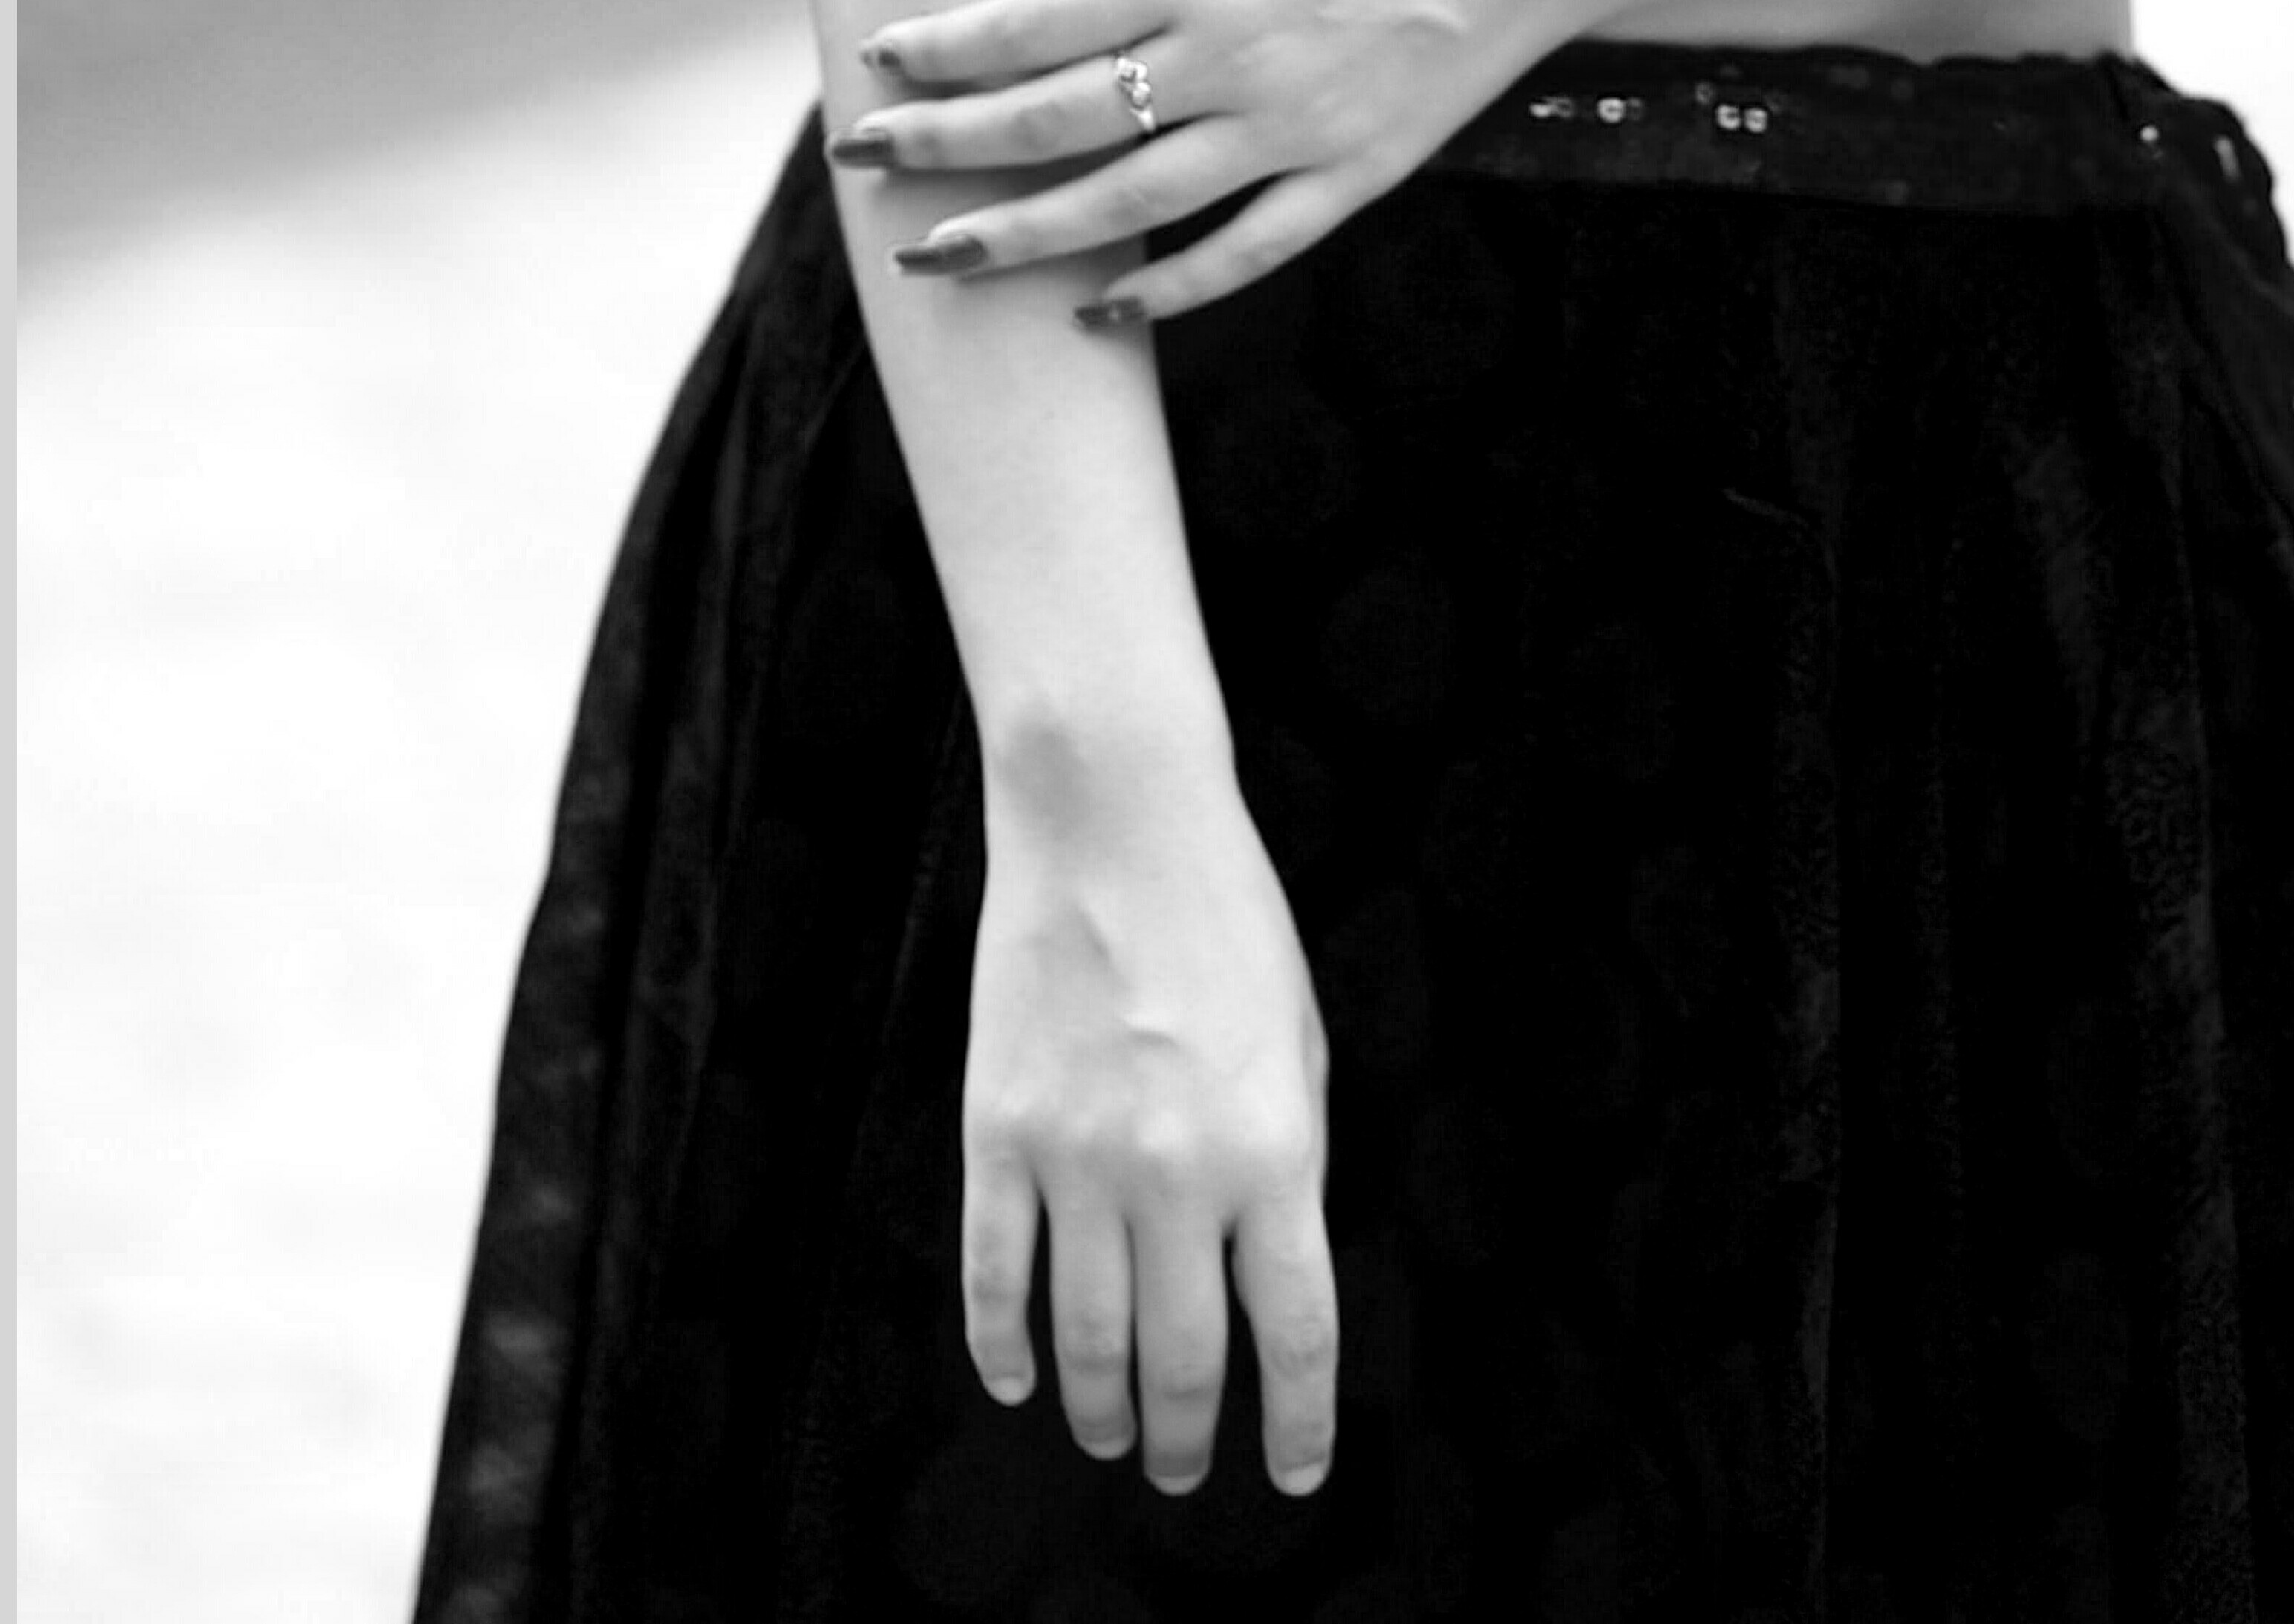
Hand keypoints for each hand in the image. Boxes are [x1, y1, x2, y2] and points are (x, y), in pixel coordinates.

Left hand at [843, 0, 1603, 323]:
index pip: (1036, 22)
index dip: (945, 47)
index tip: (877, 56)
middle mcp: (1237, 58)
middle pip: (1056, 123)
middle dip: (944, 148)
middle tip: (860, 163)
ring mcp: (1299, 131)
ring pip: (1128, 209)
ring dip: (1020, 239)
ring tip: (937, 259)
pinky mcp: (1357, 175)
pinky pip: (1243, 252)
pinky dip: (1165, 291)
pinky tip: (1098, 309)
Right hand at [966, 745, 1338, 1497]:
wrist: (1115, 821)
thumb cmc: (1227, 924)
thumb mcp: (1299, 1044)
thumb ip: (1287, 1165)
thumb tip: (1261, 1277)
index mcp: (1274, 1149)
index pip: (1296, 1333)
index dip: (1298, 1423)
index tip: (1293, 1472)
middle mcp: (1176, 1172)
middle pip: (1184, 1361)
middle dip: (1185, 1437)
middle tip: (1181, 1470)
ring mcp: (1078, 1157)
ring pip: (1086, 1340)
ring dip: (1102, 1410)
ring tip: (1112, 1436)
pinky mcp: (997, 1132)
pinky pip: (994, 1277)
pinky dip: (1003, 1349)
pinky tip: (1019, 1382)